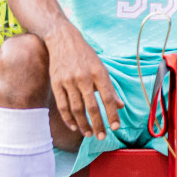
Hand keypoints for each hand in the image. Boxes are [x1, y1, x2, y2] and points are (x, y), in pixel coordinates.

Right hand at [45, 23, 122, 137]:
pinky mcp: (56, 83)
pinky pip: (63, 105)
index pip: (108, 98)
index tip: (116, 127)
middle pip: (92, 107)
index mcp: (99, 73)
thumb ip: (110, 88)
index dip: (112, 114)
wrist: (62, 39)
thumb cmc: (85, 56)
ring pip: (76, 109)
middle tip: (102, 137)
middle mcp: (84, 77)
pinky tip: (75, 127)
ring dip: (83, 124)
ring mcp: (68, 81)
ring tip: (89, 134)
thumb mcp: (101, 68)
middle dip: (98, 124)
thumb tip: (120, 106)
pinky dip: (68, 119)